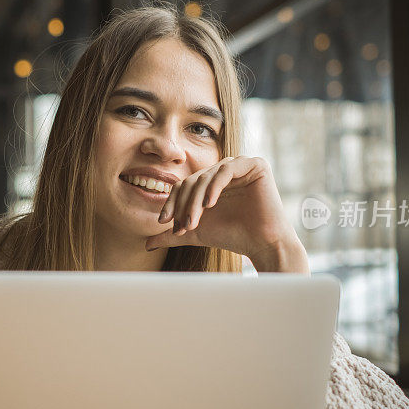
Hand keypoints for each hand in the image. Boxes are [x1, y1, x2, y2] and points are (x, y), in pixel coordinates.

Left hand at [145, 156, 308, 272]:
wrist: (261, 244)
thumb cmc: (231, 236)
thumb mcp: (195, 233)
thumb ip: (172, 235)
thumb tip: (146, 244)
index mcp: (211, 181)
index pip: (184, 185)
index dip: (172, 202)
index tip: (164, 222)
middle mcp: (225, 170)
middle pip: (193, 180)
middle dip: (184, 205)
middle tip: (182, 227)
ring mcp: (240, 165)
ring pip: (207, 176)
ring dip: (196, 200)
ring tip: (193, 221)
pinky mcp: (255, 165)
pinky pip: (226, 170)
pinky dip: (215, 186)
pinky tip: (210, 204)